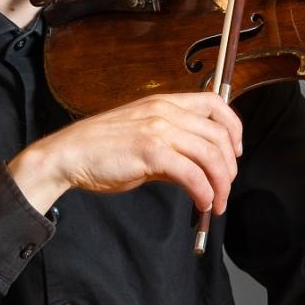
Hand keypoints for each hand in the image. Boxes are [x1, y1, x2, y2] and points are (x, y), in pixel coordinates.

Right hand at [8, 93, 242, 215]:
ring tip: (216, 203)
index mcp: (164, 102)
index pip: (214, 103)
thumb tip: (198, 169)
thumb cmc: (102, 148)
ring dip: (220, 184)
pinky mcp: (150, 152)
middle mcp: (165, 111)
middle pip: (219, 134)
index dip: (234, 127)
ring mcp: (158, 129)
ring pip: (210, 155)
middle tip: (226, 189)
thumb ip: (172, 147)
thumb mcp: (143, 137)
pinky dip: (203, 191)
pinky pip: (192, 174)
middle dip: (230, 167)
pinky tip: (201, 203)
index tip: (235, 152)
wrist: (68, 155)